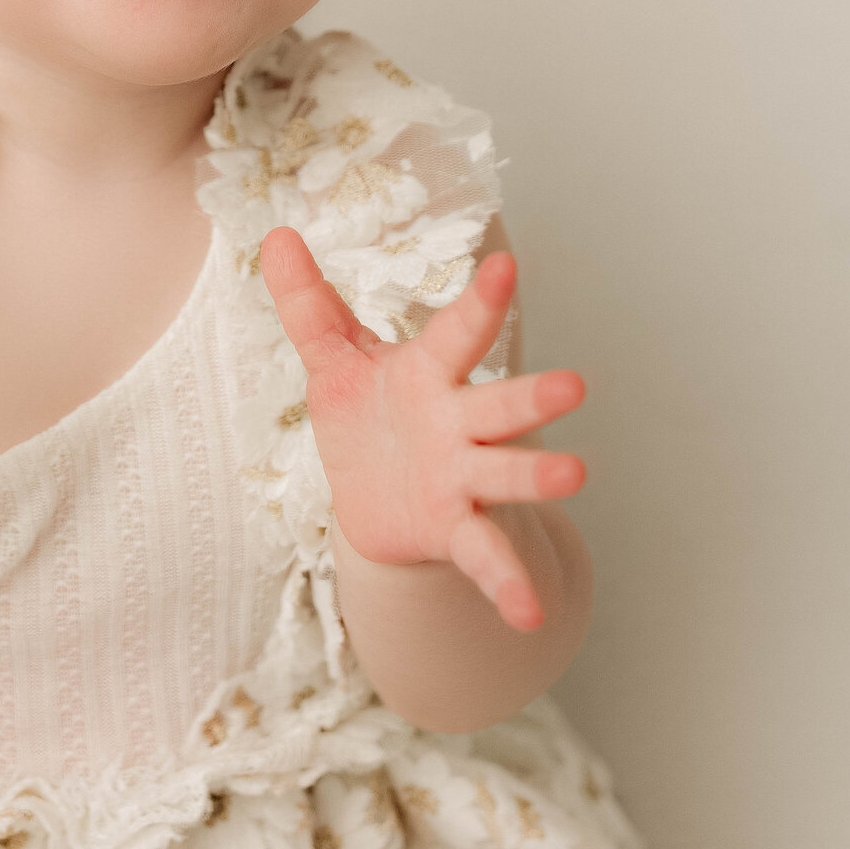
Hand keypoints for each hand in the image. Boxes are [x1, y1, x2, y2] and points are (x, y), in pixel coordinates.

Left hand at [259, 230, 585, 630]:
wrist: (372, 503)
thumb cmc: (366, 417)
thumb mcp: (333, 361)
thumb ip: (309, 304)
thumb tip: (274, 234)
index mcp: (429, 374)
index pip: (457, 333)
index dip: (481, 302)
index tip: (506, 267)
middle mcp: (459, 423)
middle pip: (499, 407)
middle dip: (532, 397)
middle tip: (572, 386)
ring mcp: (464, 479)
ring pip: (505, 474)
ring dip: (537, 476)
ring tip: (575, 473)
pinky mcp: (456, 530)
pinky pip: (486, 557)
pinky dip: (508, 584)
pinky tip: (529, 613)